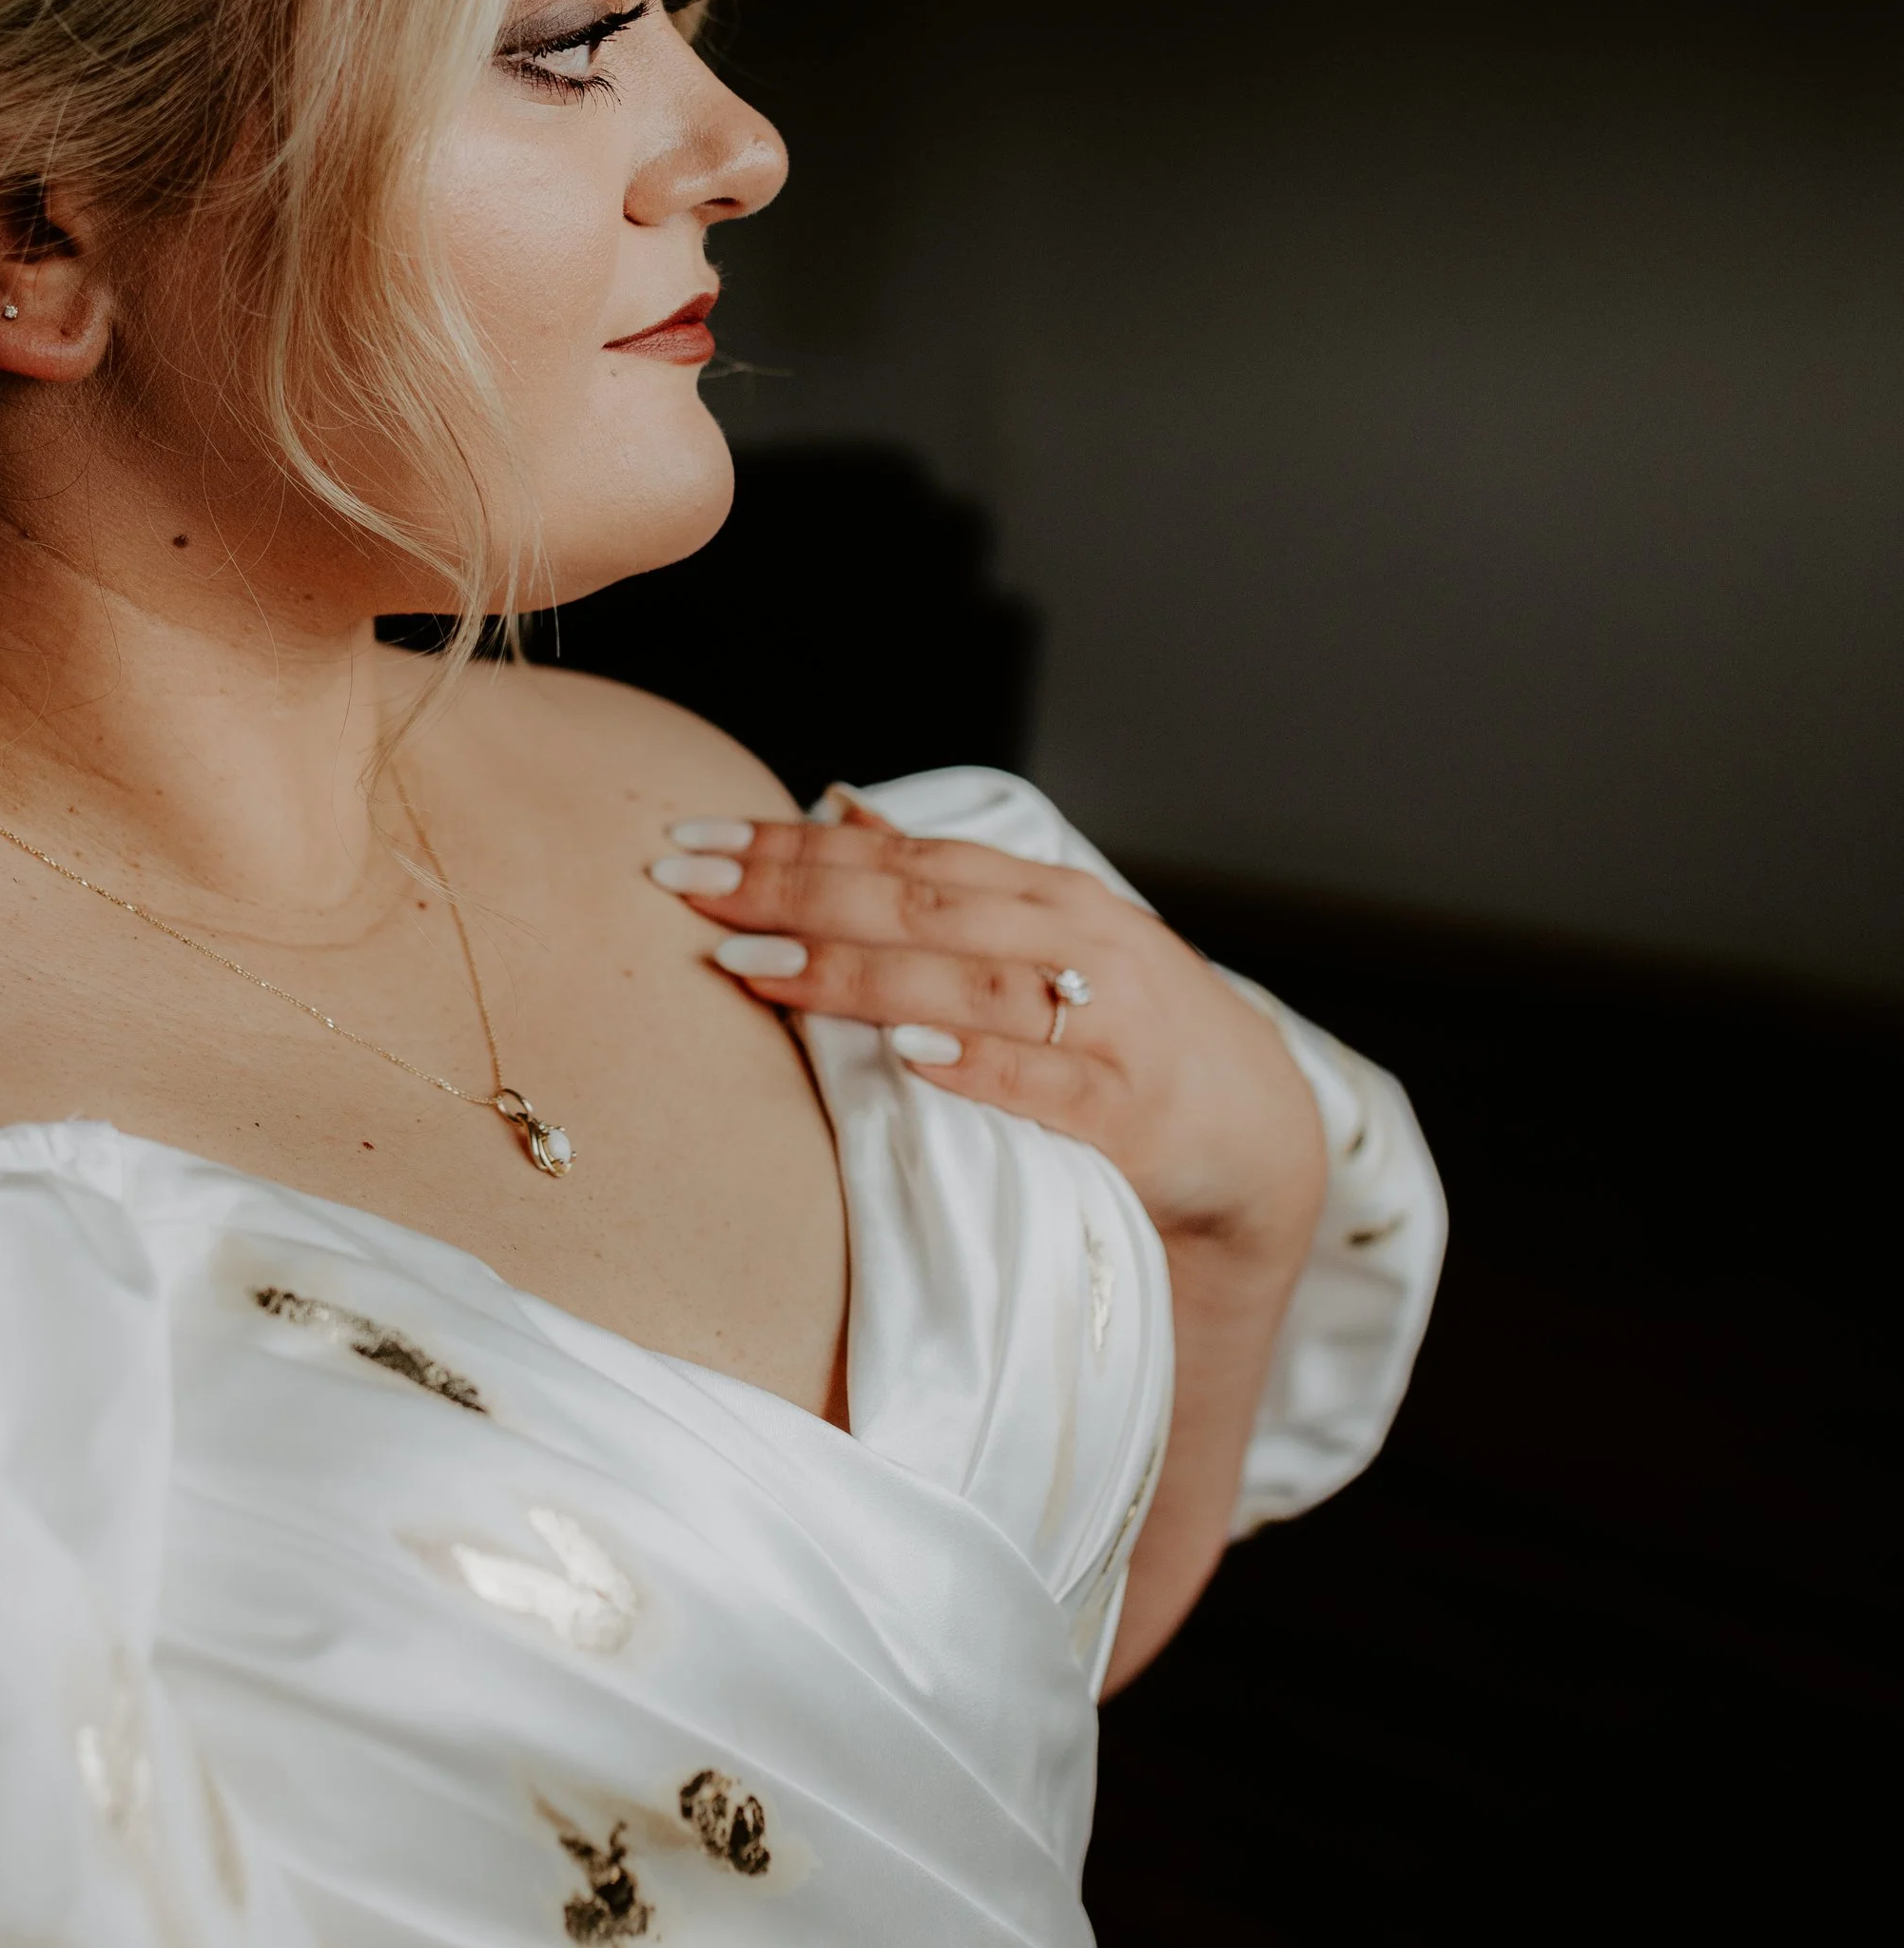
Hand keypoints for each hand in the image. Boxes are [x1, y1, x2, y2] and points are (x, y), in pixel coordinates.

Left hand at [650, 800, 1325, 1283]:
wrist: (1259, 1140)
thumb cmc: (1131, 1036)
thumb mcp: (1047, 942)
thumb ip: (945, 882)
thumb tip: (837, 807)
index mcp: (1045, 896)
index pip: (902, 856)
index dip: (793, 847)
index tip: (694, 844)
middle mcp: (1078, 942)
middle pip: (918, 905)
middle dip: (795, 893)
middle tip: (689, 890)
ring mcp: (1109, 1024)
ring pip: (967, 982)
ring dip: (857, 972)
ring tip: (757, 965)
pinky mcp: (1131, 1112)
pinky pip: (1046, 1082)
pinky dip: (978, 1063)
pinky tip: (908, 1052)